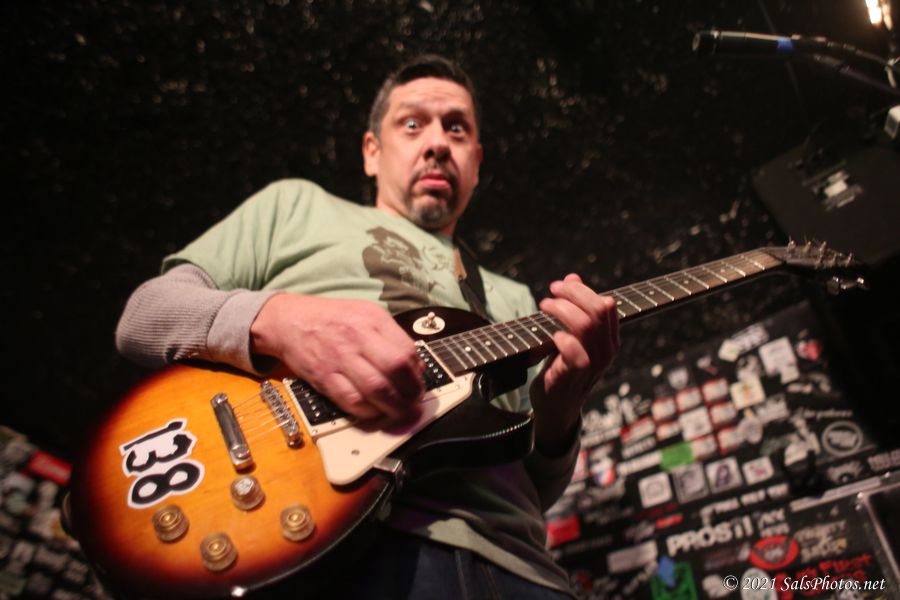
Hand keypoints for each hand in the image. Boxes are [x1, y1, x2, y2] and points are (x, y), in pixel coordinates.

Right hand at [250, 293, 424, 421]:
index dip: (417, 374)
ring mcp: (340, 358)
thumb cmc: (331, 318)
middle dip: (411, 393)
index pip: (406, 350)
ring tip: (401, 413)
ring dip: (394, 407)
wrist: (288, 320)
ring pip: (376, 389)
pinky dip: (368, 411)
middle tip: (414, 404)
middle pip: (395, 370)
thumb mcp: (365, 314)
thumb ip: (391, 337)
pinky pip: (352, 401)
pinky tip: (375, 412)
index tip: (418, 385)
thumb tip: (417, 367)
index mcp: (372, 319)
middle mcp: (358, 337)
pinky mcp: (324, 377)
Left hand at [531, 274, 619, 454]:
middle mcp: (606, 350)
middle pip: (597, 309)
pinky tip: (551, 335)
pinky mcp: (576, 375)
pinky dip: (561, 338)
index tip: (560, 286)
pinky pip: (574, 351)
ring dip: (562, 309)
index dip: (582, 290)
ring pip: (585, 325)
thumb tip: (572, 276)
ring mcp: (593, 363)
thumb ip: (575, 308)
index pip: (605, 304)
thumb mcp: (572, 335)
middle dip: (572, 293)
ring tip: (544, 306)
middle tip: (551, 291)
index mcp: (609, 339)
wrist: (557, 406)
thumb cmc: (563, 367)